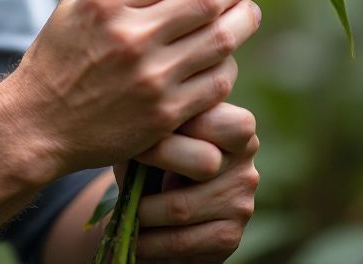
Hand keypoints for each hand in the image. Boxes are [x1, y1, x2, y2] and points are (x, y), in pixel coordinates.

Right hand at [0, 0, 260, 181]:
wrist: (40, 124)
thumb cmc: (58, 54)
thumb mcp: (72, 1)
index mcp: (107, 1)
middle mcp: (131, 36)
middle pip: (208, 0)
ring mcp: (151, 78)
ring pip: (222, 41)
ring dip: (242, 22)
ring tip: (243, 14)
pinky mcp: (165, 114)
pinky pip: (217, 83)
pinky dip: (228, 64)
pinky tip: (223, 55)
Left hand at [116, 102, 260, 261]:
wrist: (163, 203)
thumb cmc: (154, 153)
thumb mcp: (157, 131)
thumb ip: (157, 123)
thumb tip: (134, 126)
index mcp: (235, 125)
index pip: (218, 119)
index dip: (176, 122)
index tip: (139, 127)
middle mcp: (246, 162)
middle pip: (202, 162)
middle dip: (153, 160)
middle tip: (121, 162)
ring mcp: (241, 201)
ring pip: (182, 207)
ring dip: (142, 211)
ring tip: (117, 205)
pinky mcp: (230, 236)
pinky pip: (183, 241)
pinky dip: (150, 242)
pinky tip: (133, 237)